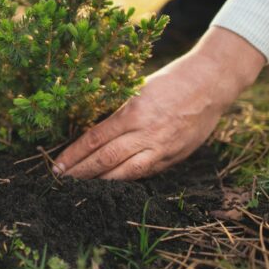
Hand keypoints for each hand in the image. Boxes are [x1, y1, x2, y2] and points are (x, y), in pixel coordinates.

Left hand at [55, 27, 265, 179]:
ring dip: (101, 182)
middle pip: (106, 160)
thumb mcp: (138, 90)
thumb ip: (118, 114)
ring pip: (125, 174)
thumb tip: (92, 134)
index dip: (74, 154)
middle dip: (81, 172)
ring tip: (82, 187)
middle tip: (61, 181)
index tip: (58, 165)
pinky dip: (125, 179)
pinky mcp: (174, 157)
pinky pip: (145, 173)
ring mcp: (162, 149)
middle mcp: (146, 134)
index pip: (95, 139)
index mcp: (133, 113)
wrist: (211, 84)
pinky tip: (110, 183)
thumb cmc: (171, 81)